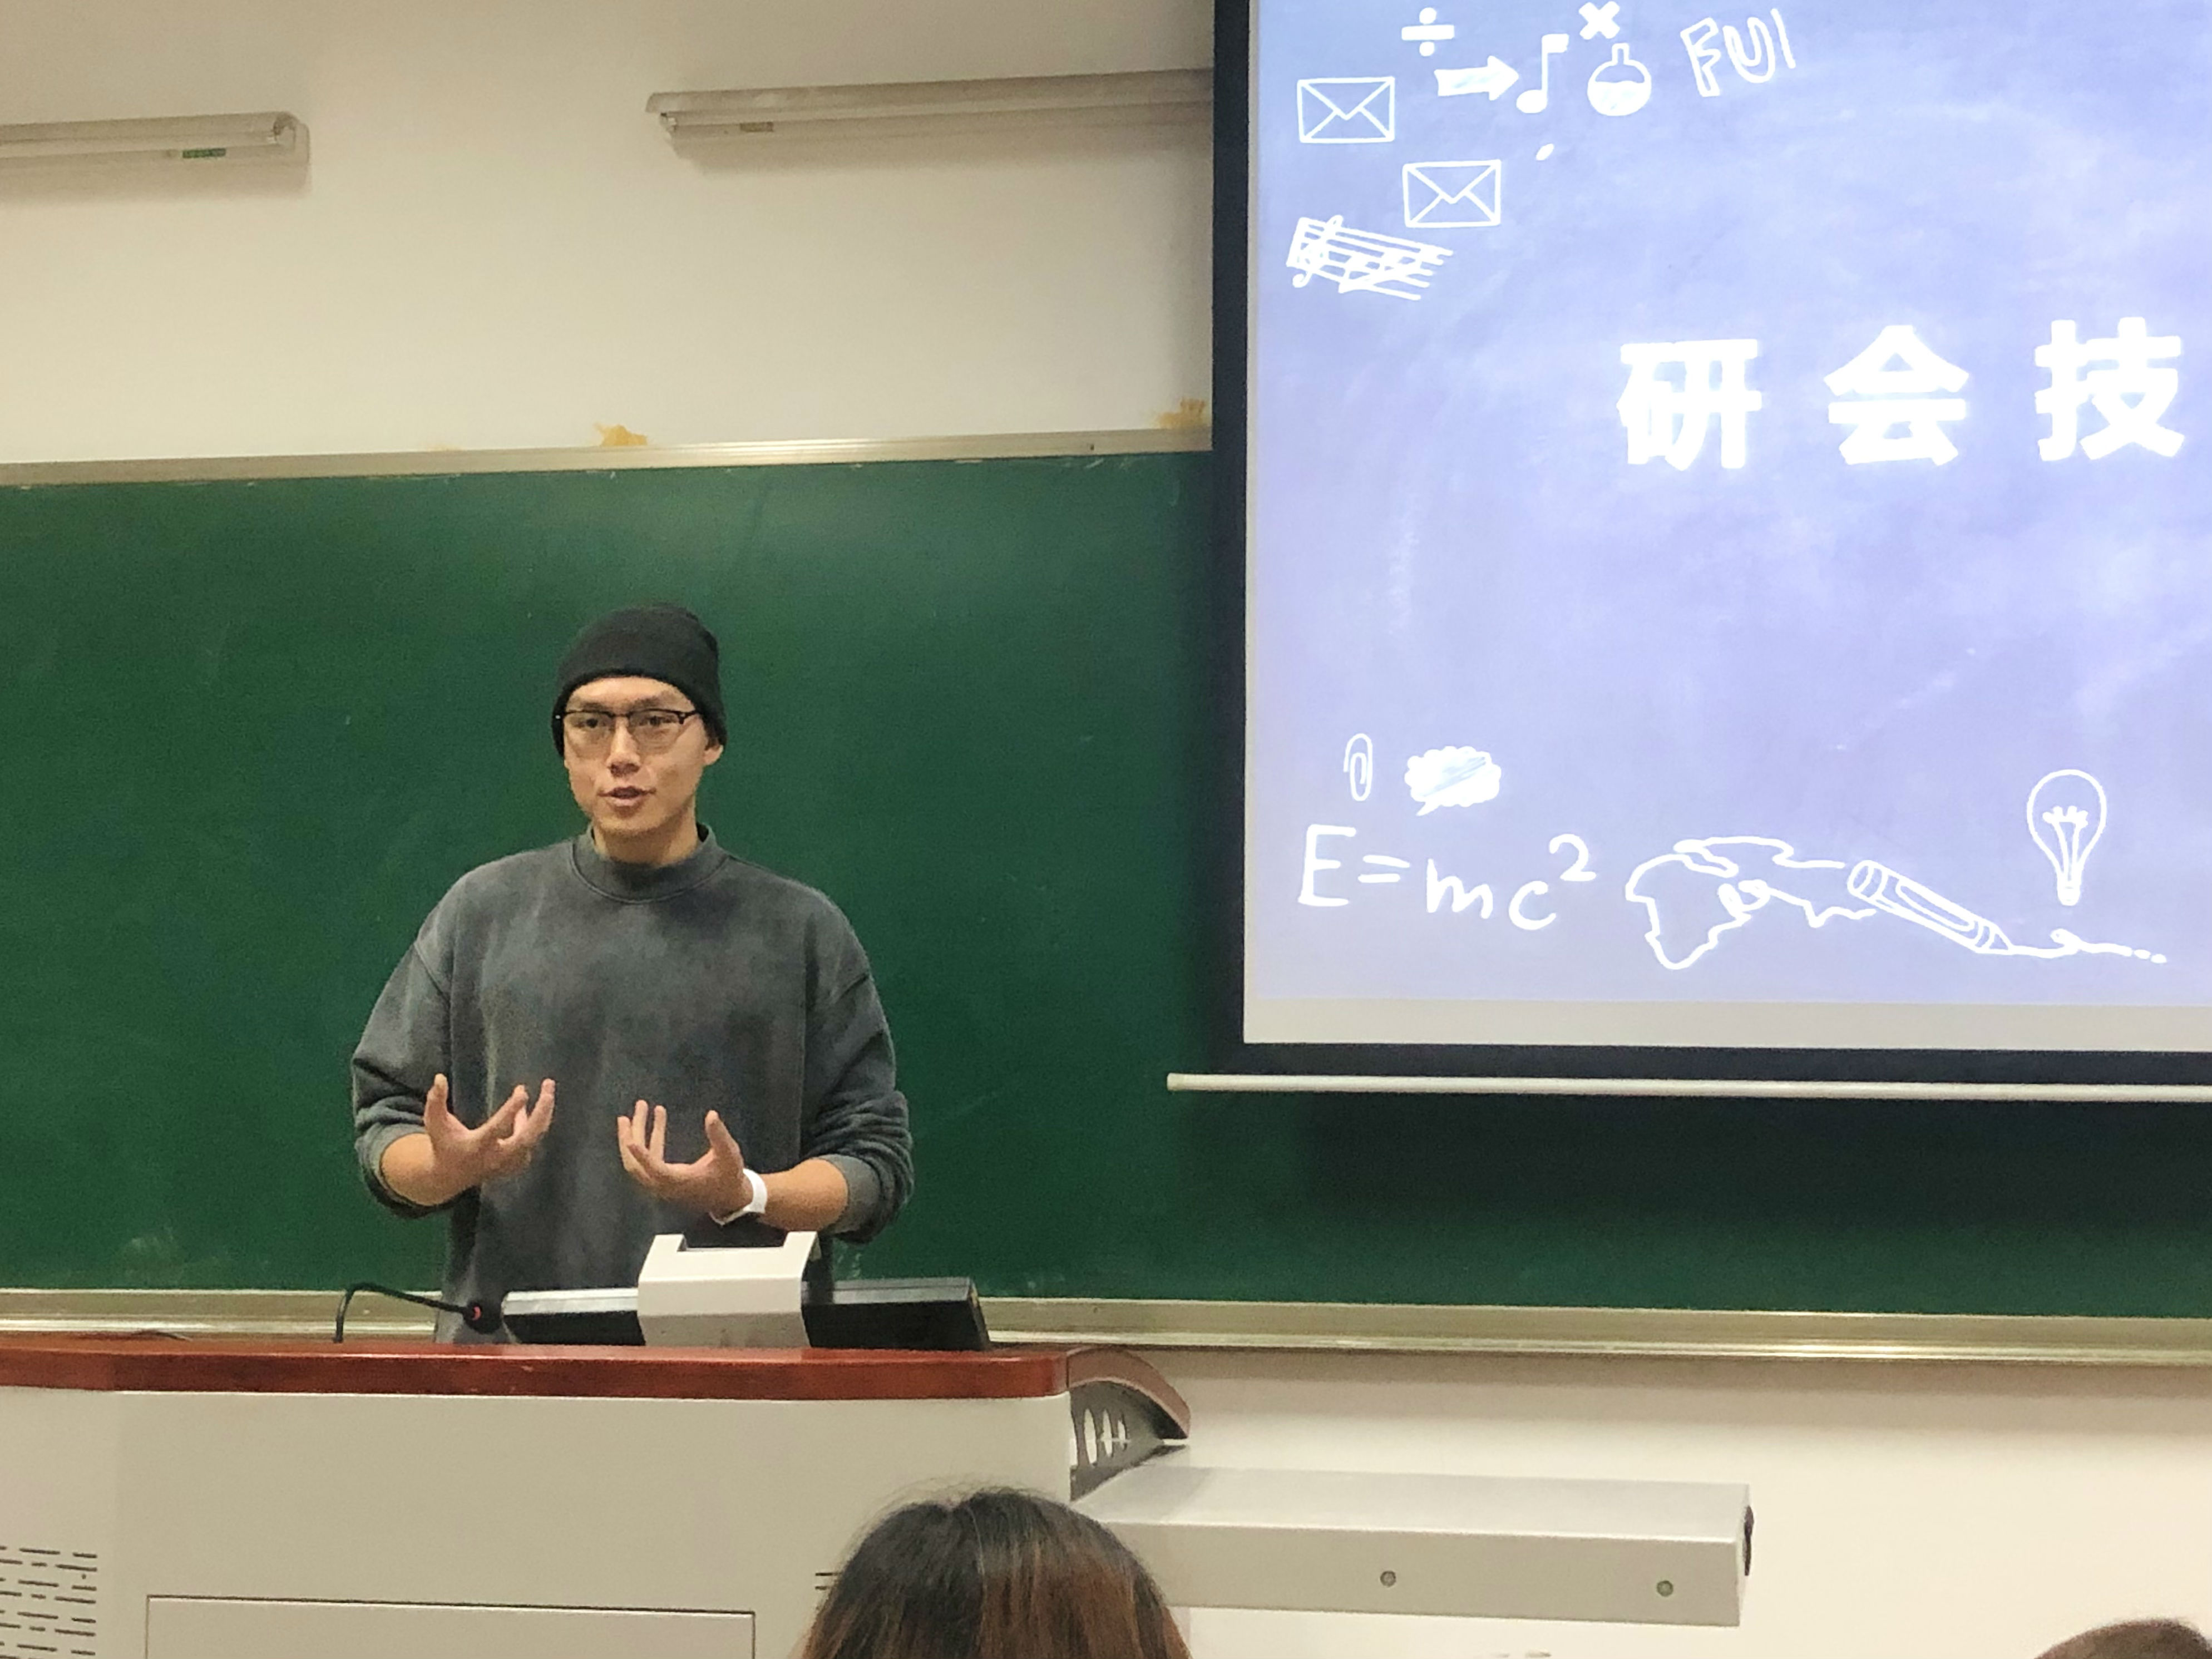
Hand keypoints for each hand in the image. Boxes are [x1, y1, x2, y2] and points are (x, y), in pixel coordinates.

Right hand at [424, 1072, 555, 1189]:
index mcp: (477, 1146)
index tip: (523, 1091)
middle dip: (541, 1113)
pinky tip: (533, 1107)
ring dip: (543, 1113)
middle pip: (527, 1137)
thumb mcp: (434, 1123)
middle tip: (549, 1089)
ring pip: (534, 1138)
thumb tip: (440, 1077)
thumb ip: (435, 1101)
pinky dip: (536, 1123)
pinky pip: (532, 1140)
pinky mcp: (516, 1164)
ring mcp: (509, 1163)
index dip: (511, 1110)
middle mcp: (496, 1157)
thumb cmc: (443, 1143)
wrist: (450, 1176)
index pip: (498, 1128)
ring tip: (547, 1087)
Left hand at [615, 1101, 751, 1217]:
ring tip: (641, 1111)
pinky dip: (647, 1142)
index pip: (653, 1167)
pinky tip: (658, 1122)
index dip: (640, 1153)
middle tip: (626, 1116)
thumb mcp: (729, 1155)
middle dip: (629, 1139)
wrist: (729, 1198)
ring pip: (637, 1163)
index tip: (629, 1139)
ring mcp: (660, 1184)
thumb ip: (719, 1135)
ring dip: (635, 1137)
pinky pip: (646, 1161)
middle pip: (635, 1165)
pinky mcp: (663, 1179)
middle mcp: (664, 1186)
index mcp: (677, 1181)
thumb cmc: (729, 1177)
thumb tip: (711, 1115)